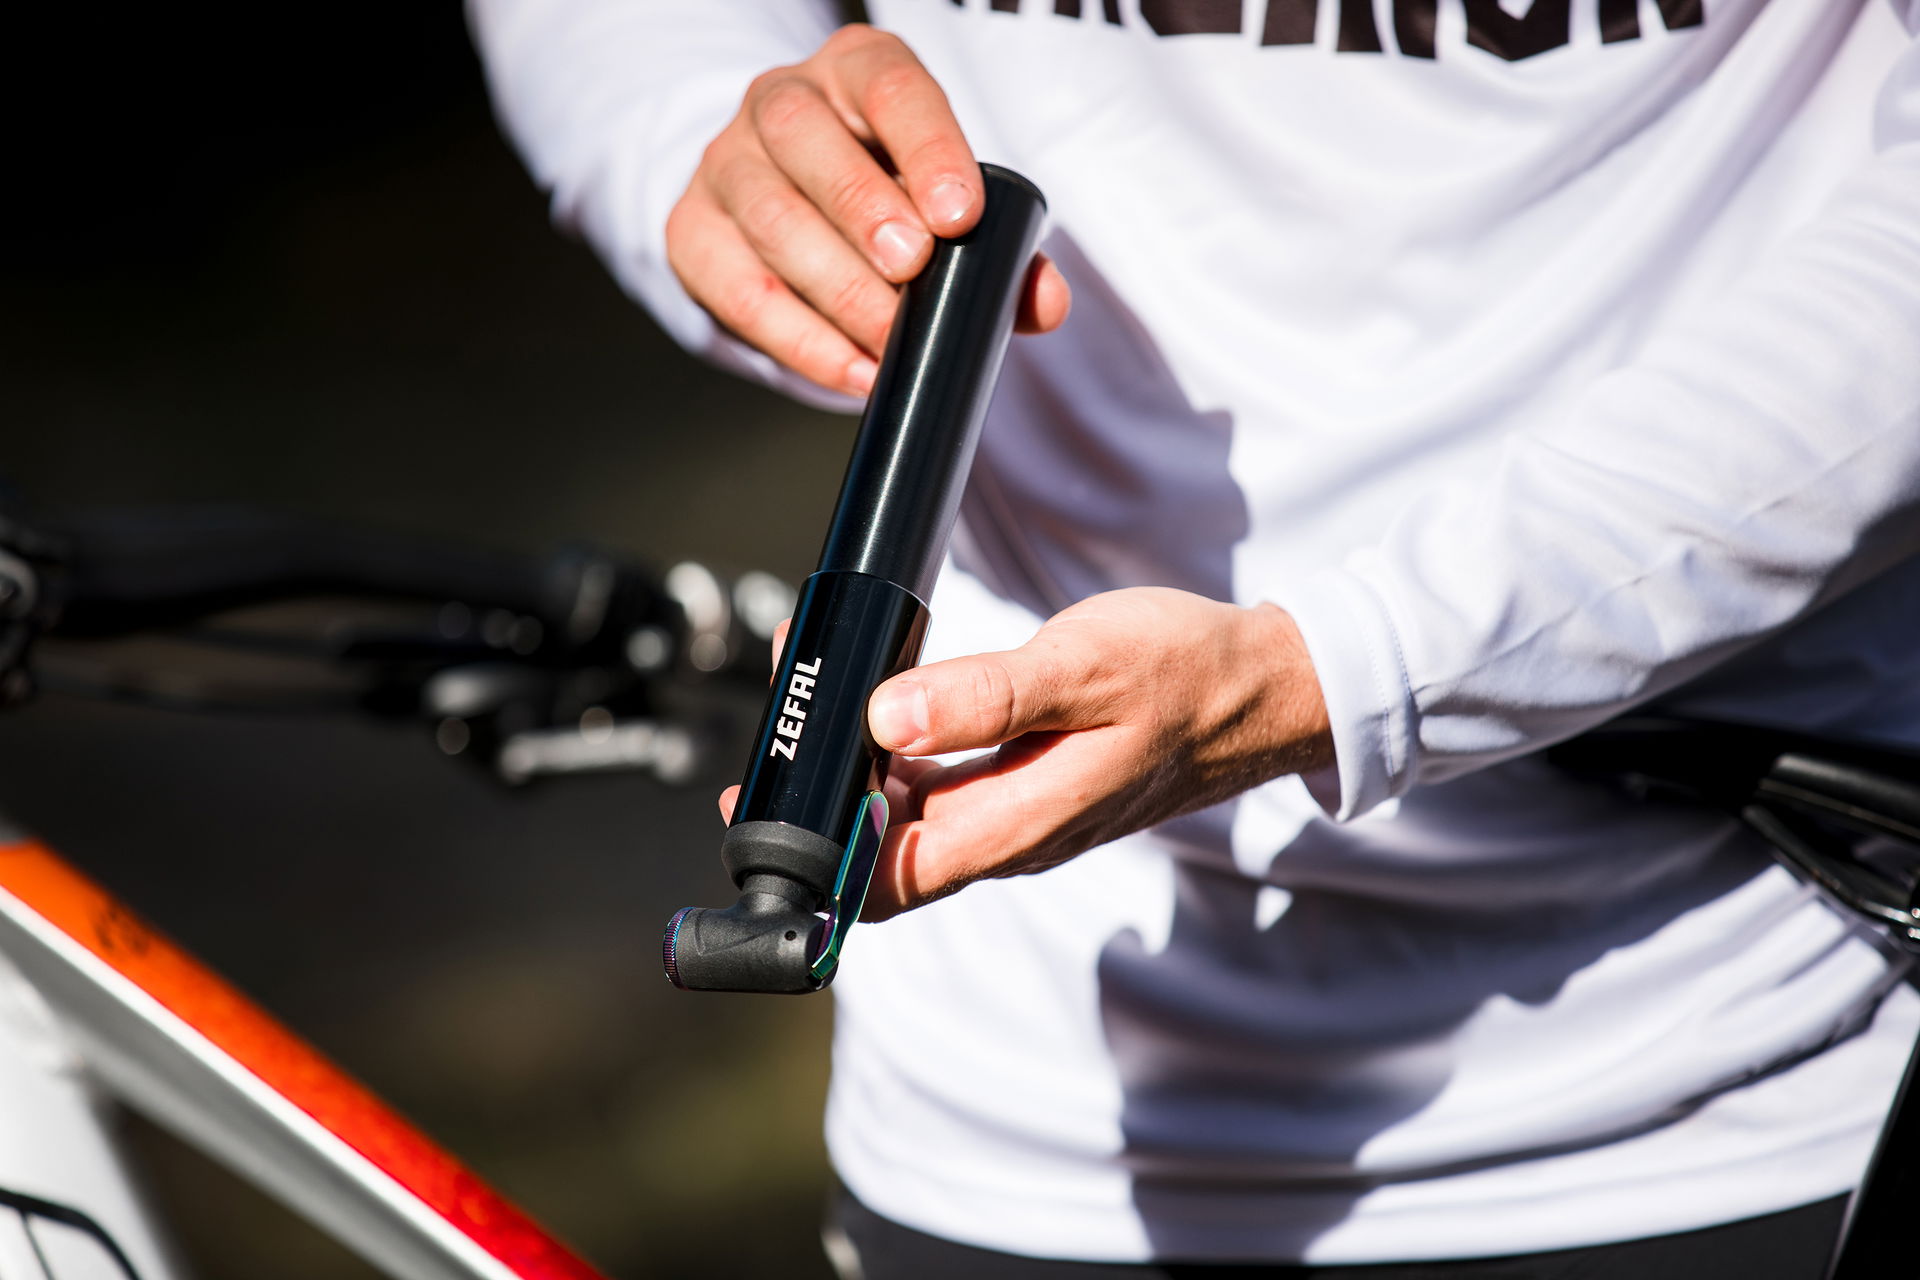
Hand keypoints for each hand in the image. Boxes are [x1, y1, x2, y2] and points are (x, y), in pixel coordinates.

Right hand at [665, 24, 1070, 396]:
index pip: (891, 87)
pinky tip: (854, 370)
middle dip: (862, 207)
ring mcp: (726, 164)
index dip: (927, 147)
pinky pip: (737, 288)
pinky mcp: (693, 233)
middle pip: (805, 139)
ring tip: (889, 338)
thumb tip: (1044, 303)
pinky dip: (800, 339)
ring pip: (767, 214)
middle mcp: (780, 102)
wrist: (789, 208)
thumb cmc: (889, 202)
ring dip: (835, 285)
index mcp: (856, 73)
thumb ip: (1003, 251)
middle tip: (912, 268)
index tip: (962, 214)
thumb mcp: (945, 206)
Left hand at [720, 588, 1331, 919]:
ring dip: (853, 768)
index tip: (758, 797)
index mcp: (1015, 827)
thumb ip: (983, 697)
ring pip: (908, 816)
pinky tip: (882, 697)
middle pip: (880, 851)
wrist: (1263, 688)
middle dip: (816, 800)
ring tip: (814, 682)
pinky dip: (895, 750)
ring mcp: (1018, 816)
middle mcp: (1008, 838)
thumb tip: (882, 716)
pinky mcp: (1026, 787)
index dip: (808, 854)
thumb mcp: (1082, 669)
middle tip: (778, 718)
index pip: (881, 878)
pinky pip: (941, 788)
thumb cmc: (1184, 672)